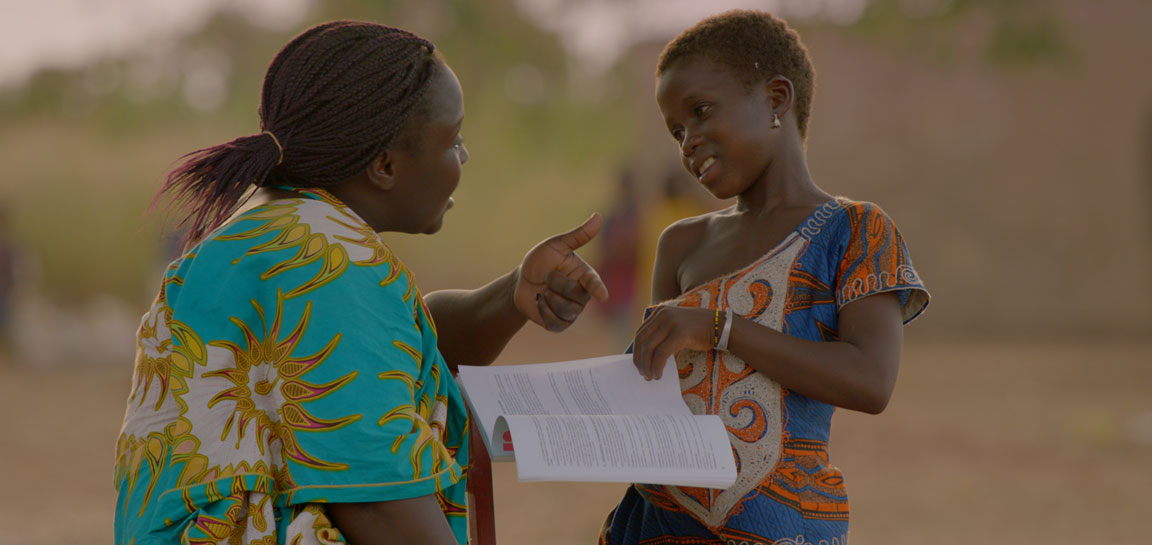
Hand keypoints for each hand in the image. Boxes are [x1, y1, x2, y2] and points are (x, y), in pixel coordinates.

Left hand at [513, 214, 609, 330]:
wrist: (522, 282)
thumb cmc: (542, 261)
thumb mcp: (556, 245)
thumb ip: (578, 235)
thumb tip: (598, 217)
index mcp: (585, 276)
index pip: (594, 283)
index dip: (597, 288)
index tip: (601, 295)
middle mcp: (583, 296)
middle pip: (574, 295)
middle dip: (555, 283)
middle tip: (547, 277)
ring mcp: (573, 312)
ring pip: (565, 310)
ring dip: (548, 298)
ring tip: (543, 291)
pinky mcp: (560, 324)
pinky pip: (555, 322)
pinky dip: (543, 311)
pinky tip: (539, 302)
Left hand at [632, 306, 716, 379]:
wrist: (720, 326)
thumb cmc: (698, 330)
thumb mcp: (676, 325)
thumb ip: (661, 333)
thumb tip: (645, 354)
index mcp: (660, 311)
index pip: (640, 333)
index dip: (637, 351)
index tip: (638, 365)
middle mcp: (663, 314)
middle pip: (643, 341)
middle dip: (640, 360)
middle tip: (642, 374)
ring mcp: (671, 323)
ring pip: (650, 348)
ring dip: (647, 365)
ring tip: (650, 376)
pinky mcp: (680, 333)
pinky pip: (662, 353)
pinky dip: (657, 366)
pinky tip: (658, 374)